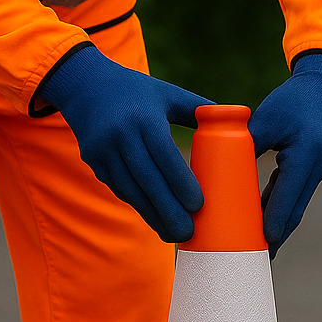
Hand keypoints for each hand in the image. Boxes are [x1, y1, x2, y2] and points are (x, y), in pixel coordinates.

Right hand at [40, 44, 212, 241]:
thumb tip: (235, 119)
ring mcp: (103, 150)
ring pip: (130, 190)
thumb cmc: (138, 92)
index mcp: (145, 117)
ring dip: (152, 216)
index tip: (198, 205)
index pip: (164, 154)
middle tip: (189, 233)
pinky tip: (156, 221)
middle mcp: (121, 134)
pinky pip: (120, 189)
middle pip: (146, 179)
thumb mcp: (167, 93)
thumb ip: (198, 108)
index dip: (180, 182)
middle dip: (168, 210)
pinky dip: (139, 206)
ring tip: (174, 235)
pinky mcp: (94, 163)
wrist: (85, 86)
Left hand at [248, 52, 321, 254]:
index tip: (263, 242)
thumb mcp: (266, 118)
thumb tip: (221, 166)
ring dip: (276, 229)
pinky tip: (261, 227)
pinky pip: (291, 198)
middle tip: (256, 259)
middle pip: (293, 212)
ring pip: (293, 208)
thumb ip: (245, 142)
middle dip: (276, 237)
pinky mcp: (307, 173)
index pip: (288, 196)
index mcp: (305, 156)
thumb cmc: (293, 100)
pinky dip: (276, 212)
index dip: (275, 220)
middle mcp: (314, 170)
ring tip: (257, 251)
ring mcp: (313, 174)